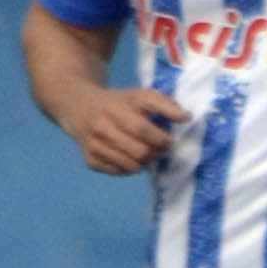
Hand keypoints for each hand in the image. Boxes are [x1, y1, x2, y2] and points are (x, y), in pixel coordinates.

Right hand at [51, 76, 179, 172]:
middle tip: (161, 149)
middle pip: (139, 152)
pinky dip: (130, 167)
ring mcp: (93, 147)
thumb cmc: (117, 102)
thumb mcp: (139, 95)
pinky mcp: (90, 161)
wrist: (79, 107)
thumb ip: (165, 104)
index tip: (170, 141)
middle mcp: (99, 129)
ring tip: (147, 152)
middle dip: (156, 153)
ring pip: (130, 166)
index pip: (142, 130)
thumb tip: (187, 117)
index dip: (161, 139)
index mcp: (113, 110)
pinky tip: (131, 156)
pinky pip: (119, 172)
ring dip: (145, 162)